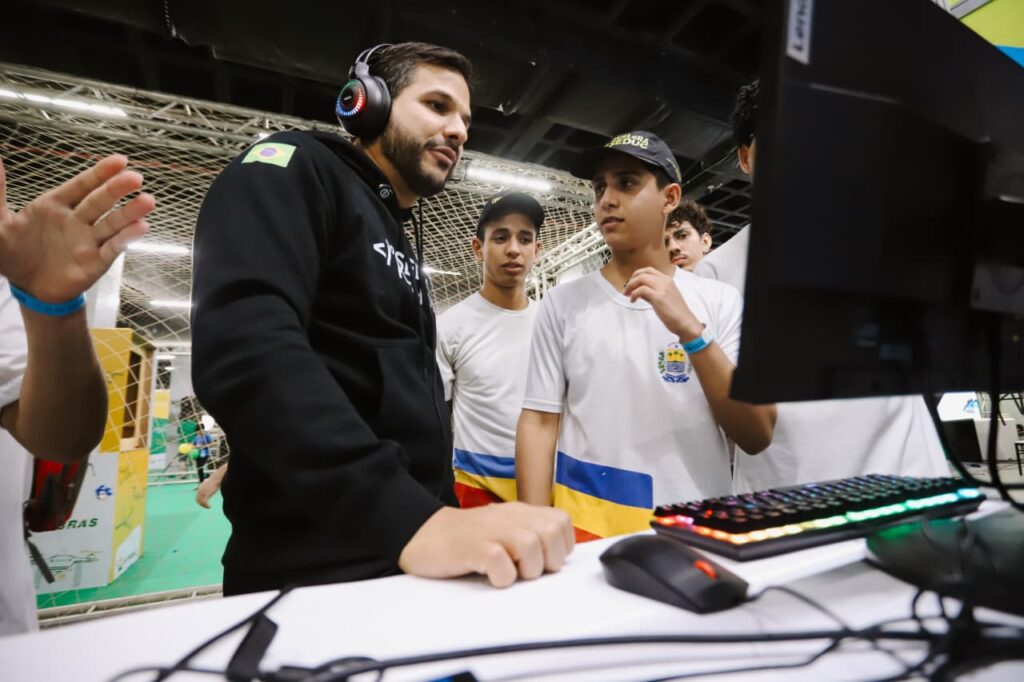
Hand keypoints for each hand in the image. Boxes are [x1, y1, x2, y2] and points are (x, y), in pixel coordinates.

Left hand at [0, 155, 154, 302]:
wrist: (25, 288)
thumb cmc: (11, 254)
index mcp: (55, 206)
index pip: (81, 186)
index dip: (99, 173)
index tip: (119, 161)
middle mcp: (77, 220)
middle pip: (100, 201)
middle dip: (117, 189)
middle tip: (134, 178)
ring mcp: (89, 241)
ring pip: (113, 223)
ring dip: (130, 212)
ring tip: (147, 201)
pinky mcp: (96, 262)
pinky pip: (113, 248)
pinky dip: (127, 239)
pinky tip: (140, 228)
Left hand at [195, 476, 221, 508]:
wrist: (216, 479)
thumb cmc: (215, 480)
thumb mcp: (210, 483)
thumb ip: (209, 485)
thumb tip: (211, 485)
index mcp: (200, 488)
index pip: (197, 497)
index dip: (200, 501)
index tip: (204, 503)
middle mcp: (199, 491)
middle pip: (198, 500)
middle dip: (201, 504)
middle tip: (206, 506)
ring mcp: (202, 493)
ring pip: (200, 502)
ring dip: (204, 506)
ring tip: (208, 507)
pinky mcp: (206, 495)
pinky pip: (204, 502)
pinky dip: (206, 506)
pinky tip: (210, 506)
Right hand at [399, 502, 574, 587]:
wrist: (422, 534)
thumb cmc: (467, 539)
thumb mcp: (503, 530)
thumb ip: (530, 536)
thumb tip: (556, 558)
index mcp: (519, 513)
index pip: (561, 522)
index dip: (560, 547)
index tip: (544, 561)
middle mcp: (508, 518)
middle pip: (551, 531)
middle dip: (548, 559)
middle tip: (528, 570)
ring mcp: (488, 531)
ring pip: (530, 544)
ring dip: (527, 568)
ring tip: (511, 573)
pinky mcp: (469, 548)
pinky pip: (499, 561)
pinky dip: (502, 575)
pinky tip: (492, 577)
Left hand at [623, 266, 702, 338]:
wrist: (685, 322)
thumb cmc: (675, 313)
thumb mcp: (664, 297)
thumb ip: (652, 292)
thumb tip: (639, 291)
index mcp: (667, 280)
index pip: (649, 270)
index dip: (637, 274)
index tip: (632, 283)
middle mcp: (665, 281)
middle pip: (643, 273)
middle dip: (632, 280)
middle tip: (627, 290)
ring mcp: (662, 288)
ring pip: (641, 278)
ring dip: (631, 286)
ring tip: (628, 295)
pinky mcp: (659, 297)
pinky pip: (641, 290)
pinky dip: (634, 294)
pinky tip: (633, 301)